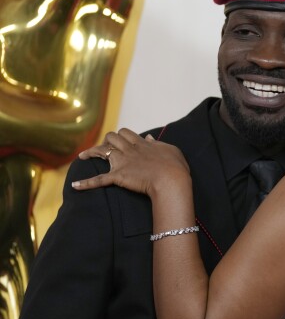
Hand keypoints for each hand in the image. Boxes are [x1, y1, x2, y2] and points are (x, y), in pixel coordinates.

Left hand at [72, 128, 189, 196]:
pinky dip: (86, 183)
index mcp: (142, 144)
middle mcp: (130, 150)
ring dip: (91, 152)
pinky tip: (75, 186)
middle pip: (112, 137)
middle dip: (107, 140)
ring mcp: (122, 162)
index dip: (121, 135)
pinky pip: (99, 179)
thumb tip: (149, 137)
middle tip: (105, 148)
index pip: (126, 133)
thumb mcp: (171, 150)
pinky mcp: (118, 176)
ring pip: (102, 151)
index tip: (121, 140)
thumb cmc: (175, 166)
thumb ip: (158, 144)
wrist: (171, 179)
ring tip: (83, 156)